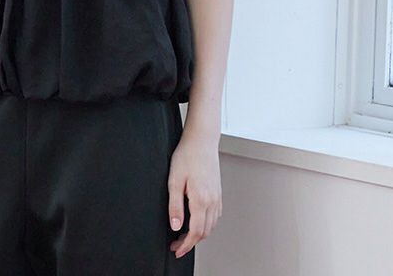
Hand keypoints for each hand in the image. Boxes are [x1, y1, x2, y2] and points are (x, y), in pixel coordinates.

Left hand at [168, 131, 222, 258]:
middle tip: (177, 244)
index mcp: (201, 199)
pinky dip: (207, 224)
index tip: (176, 250)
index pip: (195, 232)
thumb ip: (175, 206)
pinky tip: (197, 221)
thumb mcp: (174, 180)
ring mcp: (217, 197)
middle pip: (205, 232)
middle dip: (191, 242)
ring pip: (211, 225)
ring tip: (184, 235)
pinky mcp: (218, 192)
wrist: (202, 140)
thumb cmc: (187, 155)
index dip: (185, 245)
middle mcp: (212, 201)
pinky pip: (215, 216)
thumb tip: (175, 226)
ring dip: (199, 234)